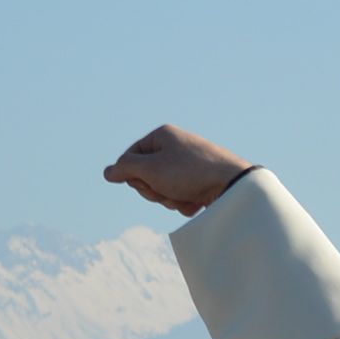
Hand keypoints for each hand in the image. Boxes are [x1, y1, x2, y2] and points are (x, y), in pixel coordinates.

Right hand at [103, 125, 254, 217]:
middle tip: (167, 190)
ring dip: (169, 198)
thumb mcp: (151, 169)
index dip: (132, 175)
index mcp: (161, 136)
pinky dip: (184, 202)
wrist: (231, 184)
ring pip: (163, 188)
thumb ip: (125, 169)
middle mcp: (175, 146)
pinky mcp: (199, 181)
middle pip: (145, 175)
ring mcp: (188, 164)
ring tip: (185, 196)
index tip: (144, 182)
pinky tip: (196, 201)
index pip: (130, 157)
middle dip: (153, 189)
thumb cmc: (189, 172)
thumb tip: (108, 172)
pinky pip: (180, 195)